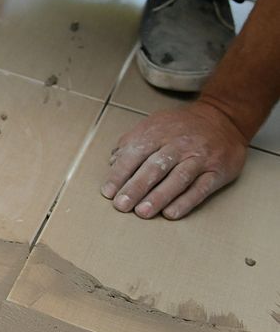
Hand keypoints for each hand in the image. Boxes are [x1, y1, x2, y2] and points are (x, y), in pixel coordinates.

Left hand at [101, 102, 247, 219]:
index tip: (108, 192)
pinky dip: (186, 202)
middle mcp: (178, 145)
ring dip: (159, 197)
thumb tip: (112, 163)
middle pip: (155, 167)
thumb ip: (131, 143)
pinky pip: (201, 187)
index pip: (135, 154)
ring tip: (142, 212)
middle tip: (122, 205)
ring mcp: (199, 158)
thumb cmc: (180, 128)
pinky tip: (171, 214)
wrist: (223, 118)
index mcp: (158, 133)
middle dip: (136, 187)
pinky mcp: (217, 170)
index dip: (120, 174)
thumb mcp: (153, 126)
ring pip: (178, 178)